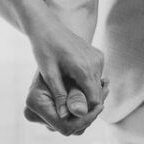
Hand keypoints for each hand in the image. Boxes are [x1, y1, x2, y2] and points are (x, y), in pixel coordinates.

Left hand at [21, 14, 105, 135]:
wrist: (47, 26)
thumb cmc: (44, 48)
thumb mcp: (49, 74)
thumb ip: (59, 96)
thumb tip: (65, 118)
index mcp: (85, 68)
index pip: (95, 101)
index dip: (85, 112)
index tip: (72, 117)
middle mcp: (96, 62)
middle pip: (98, 94)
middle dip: (85, 104)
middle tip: (68, 110)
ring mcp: (99, 58)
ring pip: (98, 86)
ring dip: (86, 93)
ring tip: (68, 97)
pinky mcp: (98, 55)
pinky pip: (96, 76)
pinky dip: (87, 83)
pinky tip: (72, 84)